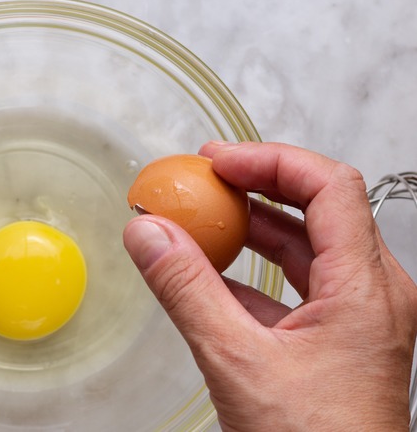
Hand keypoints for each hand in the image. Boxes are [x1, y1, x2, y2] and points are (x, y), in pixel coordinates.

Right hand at [123, 142, 416, 429]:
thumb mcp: (236, 360)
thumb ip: (186, 289)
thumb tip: (149, 233)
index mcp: (366, 289)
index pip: (329, 187)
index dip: (270, 161)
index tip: (217, 161)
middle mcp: (372, 296)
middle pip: (319, 209)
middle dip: (259, 186)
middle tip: (206, 178)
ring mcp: (357, 319)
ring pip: (307, 249)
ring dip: (254, 229)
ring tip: (204, 218)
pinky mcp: (336, 342)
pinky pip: (297, 288)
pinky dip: (254, 274)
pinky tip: (211, 277)